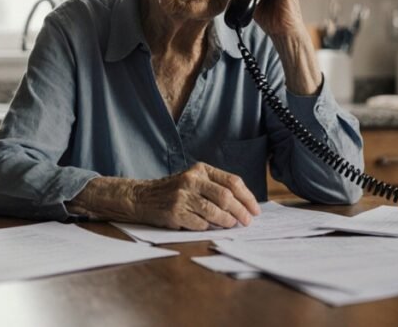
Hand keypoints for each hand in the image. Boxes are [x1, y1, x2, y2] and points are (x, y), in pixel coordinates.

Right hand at [132, 163, 261, 230]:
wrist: (142, 197)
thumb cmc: (174, 191)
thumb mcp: (194, 179)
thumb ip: (216, 187)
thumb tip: (244, 206)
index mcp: (201, 169)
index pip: (232, 182)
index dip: (247, 197)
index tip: (255, 210)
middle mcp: (192, 179)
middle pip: (226, 197)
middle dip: (241, 211)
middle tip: (247, 222)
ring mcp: (182, 196)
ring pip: (214, 211)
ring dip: (227, 221)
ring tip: (232, 225)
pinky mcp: (174, 212)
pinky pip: (200, 223)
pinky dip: (208, 227)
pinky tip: (211, 227)